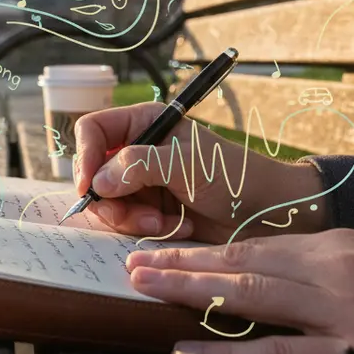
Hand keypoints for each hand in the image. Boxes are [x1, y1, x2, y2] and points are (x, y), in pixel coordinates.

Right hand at [74, 103, 327, 241]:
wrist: (269, 215)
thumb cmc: (235, 177)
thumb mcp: (187, 164)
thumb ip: (139, 166)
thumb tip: (97, 182)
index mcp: (145, 123)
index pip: (94, 130)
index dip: (85, 156)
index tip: (90, 187)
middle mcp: (137, 151)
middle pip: (94, 173)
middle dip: (113, 200)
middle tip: (140, 217)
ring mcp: (142, 183)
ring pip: (107, 203)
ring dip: (132, 219)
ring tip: (166, 224)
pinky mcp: (150, 211)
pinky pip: (126, 223)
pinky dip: (147, 230)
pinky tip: (177, 227)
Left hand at [127, 229, 353, 353]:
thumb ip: (329, 266)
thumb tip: (280, 274)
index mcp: (336, 245)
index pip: (253, 244)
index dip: (204, 249)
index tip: (166, 249)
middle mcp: (331, 267)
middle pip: (240, 261)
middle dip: (181, 262)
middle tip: (133, 263)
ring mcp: (343, 310)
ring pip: (249, 294)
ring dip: (189, 290)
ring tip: (144, 288)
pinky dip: (231, 353)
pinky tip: (192, 353)